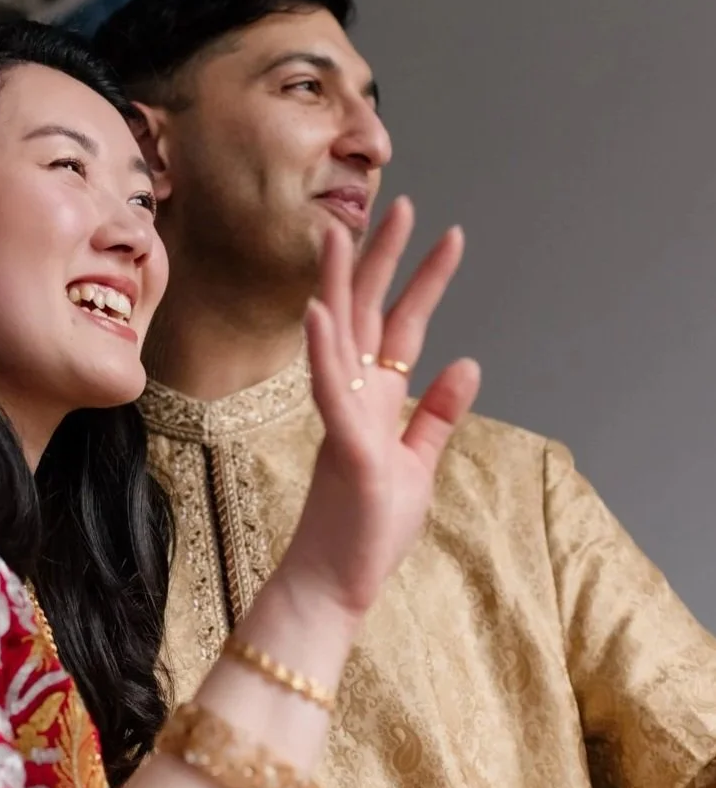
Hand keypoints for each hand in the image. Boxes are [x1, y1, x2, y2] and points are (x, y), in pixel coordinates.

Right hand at [289, 197, 479, 615]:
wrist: (333, 583)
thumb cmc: (369, 531)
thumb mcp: (418, 465)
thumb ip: (437, 414)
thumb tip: (468, 362)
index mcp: (376, 401)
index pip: (403, 327)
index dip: (425, 281)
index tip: (449, 237)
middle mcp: (356, 398)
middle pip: (368, 314)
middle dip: (383, 260)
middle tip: (399, 204)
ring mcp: (345, 419)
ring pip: (339, 339)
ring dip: (340, 285)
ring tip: (341, 233)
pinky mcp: (345, 448)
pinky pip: (330, 392)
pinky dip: (324, 352)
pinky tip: (319, 313)